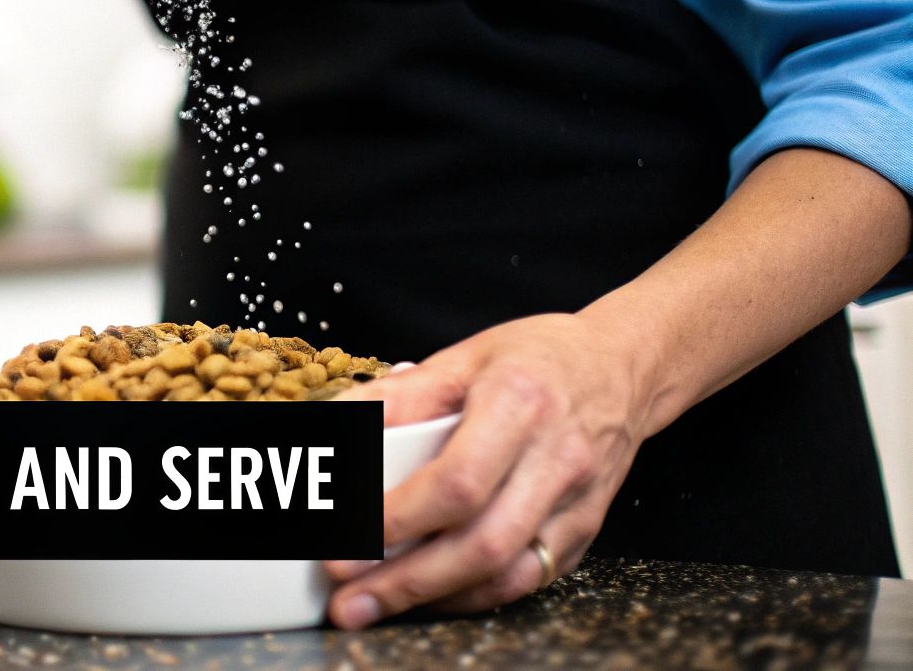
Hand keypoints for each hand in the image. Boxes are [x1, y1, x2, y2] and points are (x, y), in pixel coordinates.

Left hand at [323, 313, 661, 626]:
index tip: (348, 538)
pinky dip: (473, 594)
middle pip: (482, 542)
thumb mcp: (464, 356)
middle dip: (407, 580)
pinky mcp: (585, 531)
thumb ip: (399, 395)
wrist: (624, 367)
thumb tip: (337, 426)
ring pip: (508, 572)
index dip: (399, 517)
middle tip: (348, 598)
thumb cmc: (538, 358)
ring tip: (376, 605)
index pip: (459, 479)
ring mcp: (578, 501)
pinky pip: (528, 579)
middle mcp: (557, 457)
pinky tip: (430, 594)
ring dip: (436, 597)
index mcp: (520, 402)